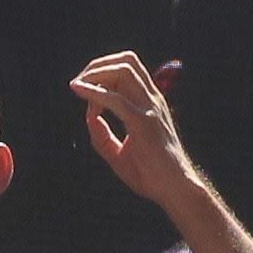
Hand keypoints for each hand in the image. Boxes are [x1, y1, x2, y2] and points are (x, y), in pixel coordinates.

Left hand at [68, 50, 208, 209]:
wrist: (174, 190)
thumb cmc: (151, 175)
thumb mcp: (119, 153)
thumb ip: (102, 136)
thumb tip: (89, 118)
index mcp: (151, 104)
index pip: (128, 71)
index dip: (103, 76)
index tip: (86, 96)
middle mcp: (153, 100)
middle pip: (127, 62)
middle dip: (99, 65)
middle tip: (78, 81)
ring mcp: (149, 109)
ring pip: (123, 71)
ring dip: (96, 73)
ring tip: (77, 84)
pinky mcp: (142, 123)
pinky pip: (115, 100)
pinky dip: (93, 92)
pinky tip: (77, 90)